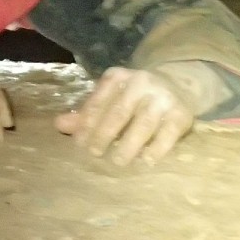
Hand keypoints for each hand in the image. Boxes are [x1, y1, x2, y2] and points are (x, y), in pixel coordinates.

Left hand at [54, 62, 221, 165]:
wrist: (179, 85)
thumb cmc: (134, 98)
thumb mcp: (110, 99)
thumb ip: (87, 113)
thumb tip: (58, 125)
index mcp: (118, 77)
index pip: (99, 100)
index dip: (87, 123)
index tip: (79, 143)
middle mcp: (142, 82)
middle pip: (119, 112)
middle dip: (104, 134)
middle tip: (95, 153)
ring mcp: (163, 97)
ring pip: (143, 123)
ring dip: (129, 144)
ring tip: (118, 161)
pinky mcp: (182, 114)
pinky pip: (168, 134)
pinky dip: (156, 149)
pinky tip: (144, 161)